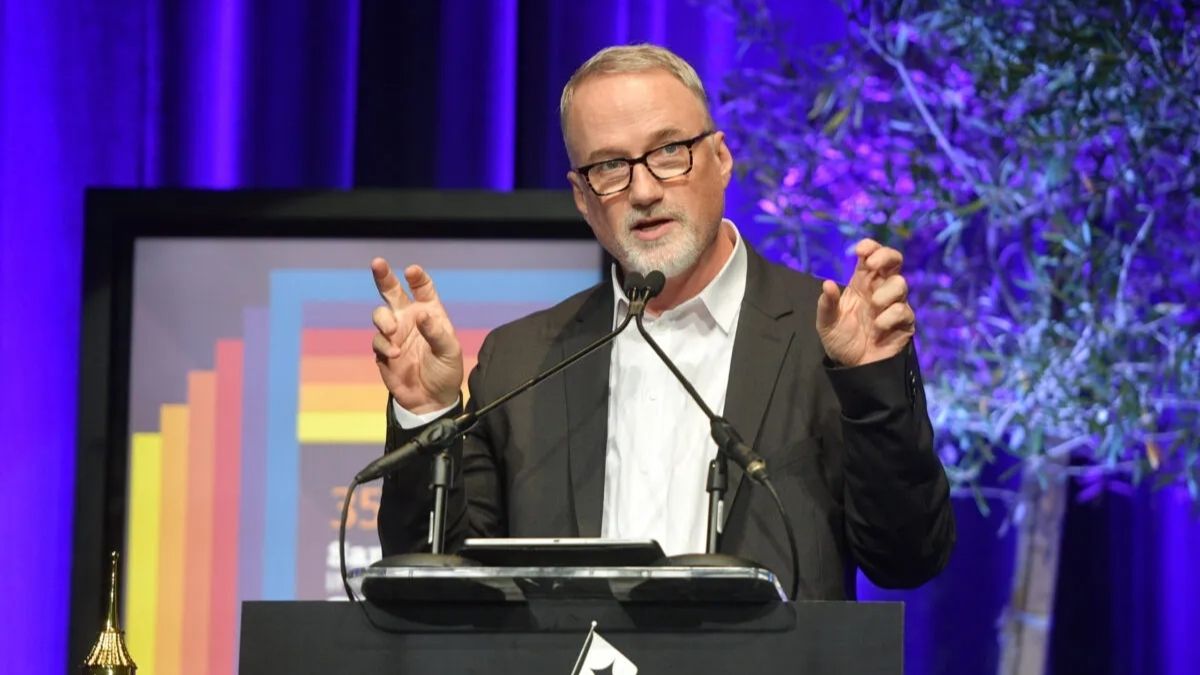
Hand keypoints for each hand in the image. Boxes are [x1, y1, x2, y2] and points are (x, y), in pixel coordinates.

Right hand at [371, 258, 463, 413]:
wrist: (430, 399)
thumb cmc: (446, 371)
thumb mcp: (449, 351)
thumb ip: (436, 332)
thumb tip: (421, 315)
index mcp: (430, 313)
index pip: (422, 288)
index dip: (417, 277)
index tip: (412, 271)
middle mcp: (410, 318)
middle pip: (392, 291)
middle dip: (384, 276)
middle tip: (377, 263)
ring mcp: (395, 333)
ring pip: (380, 314)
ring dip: (384, 319)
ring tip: (393, 330)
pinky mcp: (383, 350)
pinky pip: (378, 340)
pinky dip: (384, 345)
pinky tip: (395, 355)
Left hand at [816, 239, 914, 366]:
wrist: (853, 367)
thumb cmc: (840, 340)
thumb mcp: (826, 323)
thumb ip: (827, 304)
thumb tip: (827, 283)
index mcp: (861, 283)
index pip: (871, 256)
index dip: (870, 248)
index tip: (860, 250)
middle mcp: (880, 289)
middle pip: (894, 261)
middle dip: (886, 256)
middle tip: (872, 265)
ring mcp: (894, 304)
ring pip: (901, 283)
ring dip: (886, 292)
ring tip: (873, 305)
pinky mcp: (904, 322)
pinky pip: (904, 310)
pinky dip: (890, 316)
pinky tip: (878, 327)